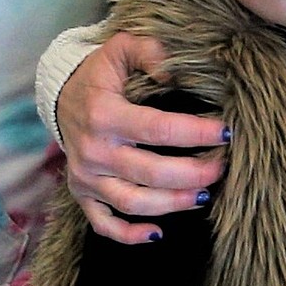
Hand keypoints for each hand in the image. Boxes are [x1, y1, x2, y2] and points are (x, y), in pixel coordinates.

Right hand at [58, 34, 229, 243]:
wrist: (58, 98)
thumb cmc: (98, 77)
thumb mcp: (117, 50)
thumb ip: (146, 50)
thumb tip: (171, 69)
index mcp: (104, 115)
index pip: (159, 129)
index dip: (197, 134)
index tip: (227, 133)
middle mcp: (93, 151)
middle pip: (151, 173)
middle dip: (194, 174)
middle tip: (221, 168)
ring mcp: (86, 177)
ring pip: (134, 203)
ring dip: (173, 204)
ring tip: (204, 196)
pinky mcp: (82, 195)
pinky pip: (104, 224)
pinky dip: (130, 235)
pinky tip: (158, 233)